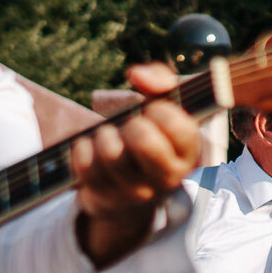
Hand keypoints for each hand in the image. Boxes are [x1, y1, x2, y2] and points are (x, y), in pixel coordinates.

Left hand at [70, 63, 203, 268]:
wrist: (131, 187)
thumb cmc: (152, 135)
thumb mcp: (164, 106)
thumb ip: (160, 79)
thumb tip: (136, 74)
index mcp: (188, 154)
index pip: (177, 126)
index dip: (159, 110)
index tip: (153, 111)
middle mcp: (168, 178)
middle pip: (142, 140)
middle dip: (131, 125)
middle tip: (131, 126)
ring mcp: (137, 192)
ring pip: (110, 152)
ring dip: (104, 135)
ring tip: (110, 136)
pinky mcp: (107, 198)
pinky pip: (85, 164)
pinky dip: (83, 147)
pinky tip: (92, 147)